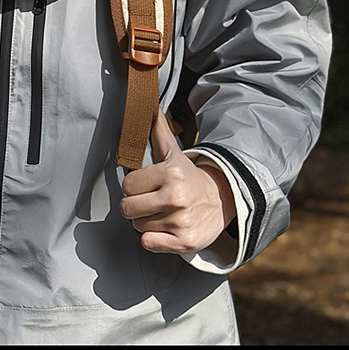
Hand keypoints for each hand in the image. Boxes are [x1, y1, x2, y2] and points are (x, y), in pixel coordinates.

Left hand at [120, 108, 235, 253]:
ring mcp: (180, 221)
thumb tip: (150, 106)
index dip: (134, 187)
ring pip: (138, 226)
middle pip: (128, 208)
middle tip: (151, 201)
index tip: (146, 186)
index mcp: (170, 172)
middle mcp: (175, 197)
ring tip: (162, 213)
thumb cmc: (188, 177)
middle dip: (135, 206)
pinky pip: (148, 243)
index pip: (127, 185)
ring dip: (146, 222)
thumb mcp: (174, 153)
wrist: (221, 200)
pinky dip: (152, 239)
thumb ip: (159, 130)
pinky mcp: (184, 242)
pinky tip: (165, 229)